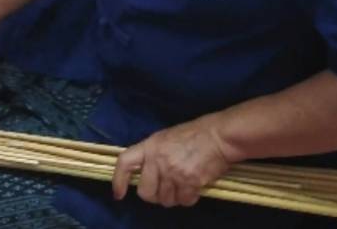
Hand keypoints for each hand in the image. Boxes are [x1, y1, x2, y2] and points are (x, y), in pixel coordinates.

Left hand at [111, 116, 238, 207]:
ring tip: (183, 184)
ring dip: (173, 197)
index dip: (118, 180)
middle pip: (145, 192)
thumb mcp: (166, 138)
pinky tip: (194, 187)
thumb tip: (146, 173)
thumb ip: (153, 154)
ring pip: (165, 200)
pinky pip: (183, 201)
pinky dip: (188, 198)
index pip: (125, 162)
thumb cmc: (194, 134)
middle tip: (164, 189)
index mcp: (150, 146)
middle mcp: (158, 160)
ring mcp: (173, 172)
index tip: (118, 194)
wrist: (218, 136)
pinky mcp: (189, 183)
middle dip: (154, 195)